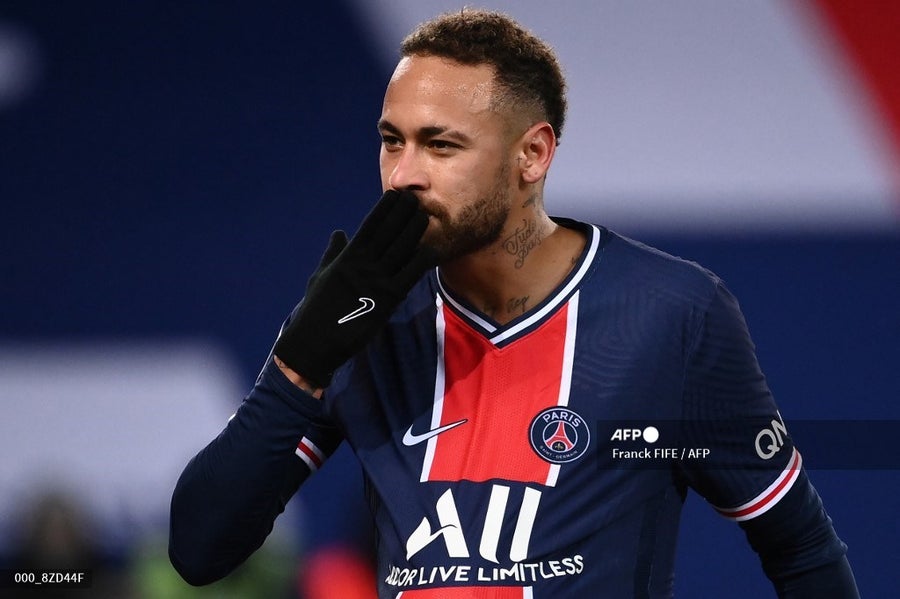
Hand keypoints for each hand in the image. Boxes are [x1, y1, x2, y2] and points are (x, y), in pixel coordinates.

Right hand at [274, 190, 434, 387]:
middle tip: (415, 198)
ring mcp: (375, 281)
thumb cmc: (315, 309)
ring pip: (401, 249)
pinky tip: (431, 249)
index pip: (370, 225)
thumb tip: (338, 233)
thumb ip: (333, 253)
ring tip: (425, 215)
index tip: (395, 195)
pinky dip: (421, 261)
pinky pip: (409, 276)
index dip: (384, 209)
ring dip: (414, 230)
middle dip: (402, 213)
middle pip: (388, 232)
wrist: (315, 342)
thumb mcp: (321, 276)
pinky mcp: (386, 300)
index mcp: (347, 257)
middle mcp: (362, 265)